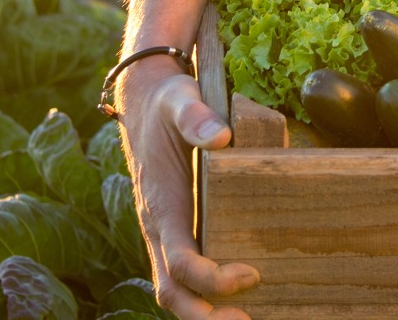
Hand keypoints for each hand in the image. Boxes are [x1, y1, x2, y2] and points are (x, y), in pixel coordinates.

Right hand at [117, 61, 259, 318]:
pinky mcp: (179, 233)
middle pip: (172, 291)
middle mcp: (160, 228)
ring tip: (249, 319)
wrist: (148, 103)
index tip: (250, 274)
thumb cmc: (169, 104)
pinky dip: (209, 297)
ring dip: (207, 313)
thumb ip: (196, 116)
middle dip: (205, 316)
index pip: (179, 260)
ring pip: (177, 290)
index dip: (211, 278)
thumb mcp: (180, 99)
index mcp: (162, 204)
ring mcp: (167, 235)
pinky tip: (245, 301)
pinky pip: (186, 277)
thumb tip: (220, 137)